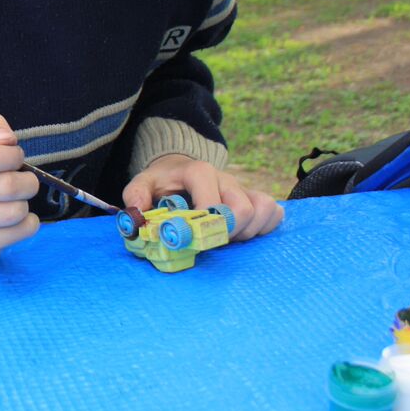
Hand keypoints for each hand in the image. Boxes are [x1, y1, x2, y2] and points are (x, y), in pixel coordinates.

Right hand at [0, 112, 40, 259]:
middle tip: (26, 182)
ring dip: (26, 204)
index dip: (11, 156)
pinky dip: (28, 225)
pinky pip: (17, 234)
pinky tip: (17, 220)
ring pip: (14, 212)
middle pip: (6, 187)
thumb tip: (6, 139)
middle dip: (27, 182)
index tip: (16, 158)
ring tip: (17, 201)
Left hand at [122, 154, 283, 240]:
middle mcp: (226, 178)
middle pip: (243, 209)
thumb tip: (136, 216)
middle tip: (211, 241)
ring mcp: (243, 188)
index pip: (213, 202)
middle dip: (229, 231)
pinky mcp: (254, 197)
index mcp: (199, 172)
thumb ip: (135, 196)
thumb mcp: (142, 183)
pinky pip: (274, 212)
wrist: (178, 169)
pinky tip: (243, 234)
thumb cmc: (161, 182)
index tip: (193, 238)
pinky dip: (264, 227)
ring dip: (248, 231)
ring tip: (227, 238)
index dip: (206, 225)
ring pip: (264, 209)